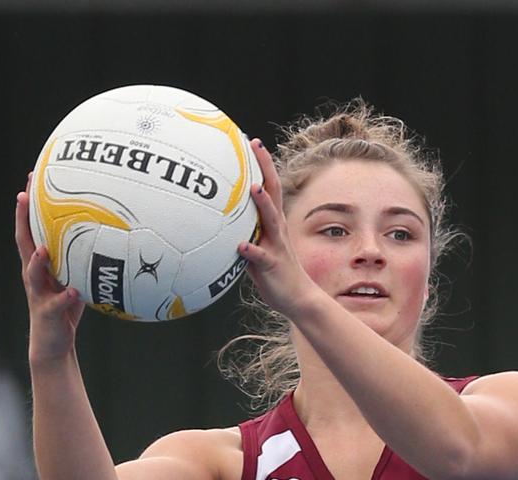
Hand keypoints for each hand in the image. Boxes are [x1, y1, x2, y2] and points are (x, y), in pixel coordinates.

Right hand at [15, 174, 84, 364]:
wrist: (53, 344)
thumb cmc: (66, 308)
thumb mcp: (74, 278)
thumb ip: (83, 259)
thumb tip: (112, 236)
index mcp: (39, 265)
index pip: (31, 229)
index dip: (29, 206)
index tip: (32, 178)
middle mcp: (34, 275)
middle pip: (24, 242)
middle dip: (23, 219)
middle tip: (25, 196)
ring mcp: (38, 294)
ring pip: (32, 274)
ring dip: (37, 260)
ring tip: (44, 248)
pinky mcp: (48, 314)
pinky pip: (57, 304)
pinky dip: (66, 297)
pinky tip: (75, 290)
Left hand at [238, 141, 319, 321]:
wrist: (298, 298)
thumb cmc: (274, 274)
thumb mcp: (258, 248)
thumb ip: (244, 233)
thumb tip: (220, 222)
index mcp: (273, 223)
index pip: (269, 187)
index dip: (262, 164)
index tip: (252, 143)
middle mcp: (277, 229)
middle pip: (273, 192)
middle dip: (265, 168)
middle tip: (255, 146)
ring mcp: (276, 246)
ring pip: (271, 221)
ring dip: (262, 204)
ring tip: (252, 188)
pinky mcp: (272, 265)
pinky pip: (260, 257)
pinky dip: (251, 251)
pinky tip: (240, 246)